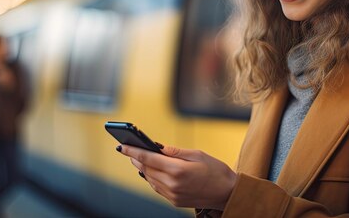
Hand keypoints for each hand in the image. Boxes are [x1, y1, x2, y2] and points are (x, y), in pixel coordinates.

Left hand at [119, 145, 236, 209]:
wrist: (227, 192)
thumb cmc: (215, 170)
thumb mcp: (197, 154)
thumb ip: (174, 151)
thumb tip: (157, 146)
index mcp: (178, 170)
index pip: (148, 158)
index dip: (133, 151)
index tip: (122, 146)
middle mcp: (172, 184)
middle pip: (146, 169)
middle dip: (136, 159)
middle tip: (128, 149)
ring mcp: (172, 195)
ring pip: (149, 179)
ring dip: (143, 168)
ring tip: (138, 158)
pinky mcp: (174, 201)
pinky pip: (157, 188)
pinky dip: (151, 178)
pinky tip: (151, 171)